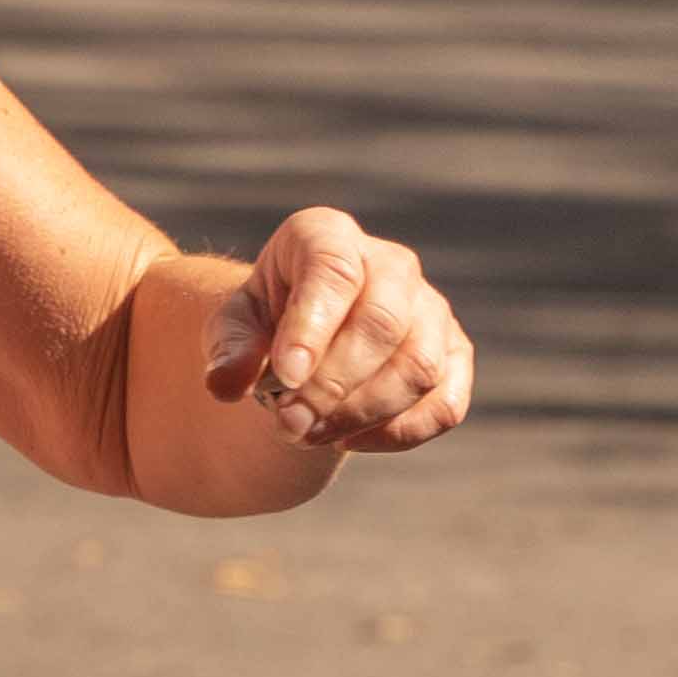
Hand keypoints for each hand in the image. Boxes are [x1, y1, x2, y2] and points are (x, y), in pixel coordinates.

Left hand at [205, 204, 471, 452]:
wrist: (303, 345)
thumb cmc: (266, 326)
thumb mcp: (232, 330)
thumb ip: (228, 351)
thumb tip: (224, 384)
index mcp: (328, 237)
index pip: (334, 270)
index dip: (312, 326)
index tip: (284, 376)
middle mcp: (391, 264)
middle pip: (383, 323)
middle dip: (334, 384)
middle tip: (288, 423)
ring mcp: (431, 309)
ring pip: (419, 367)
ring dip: (361, 413)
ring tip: (307, 434)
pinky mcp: (453, 356)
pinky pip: (444, 403)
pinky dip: (398, 432)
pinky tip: (349, 439)